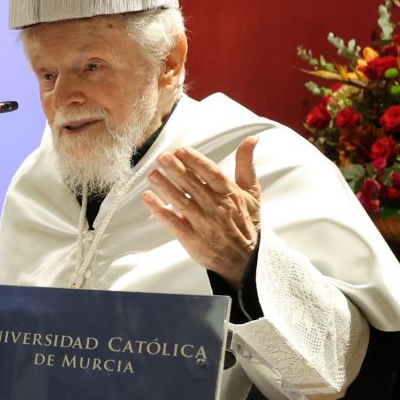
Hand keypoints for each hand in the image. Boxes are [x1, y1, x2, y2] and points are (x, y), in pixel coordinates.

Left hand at [142, 137, 262, 285]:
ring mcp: (204, 224)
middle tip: (162, 157)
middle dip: (177, 170)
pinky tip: (148, 198)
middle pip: (194, 186)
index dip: (196, 161)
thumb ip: (246, 165)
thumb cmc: (246, 223)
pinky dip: (160, 211)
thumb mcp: (252, 193)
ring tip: (152, 174)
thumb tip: (252, 139)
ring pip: (182, 202)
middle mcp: (217, 208)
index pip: (212, 174)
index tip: (181, 150)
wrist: (245, 260)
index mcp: (230, 195)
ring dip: (166, 187)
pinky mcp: (192, 239)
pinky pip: (173, 223)